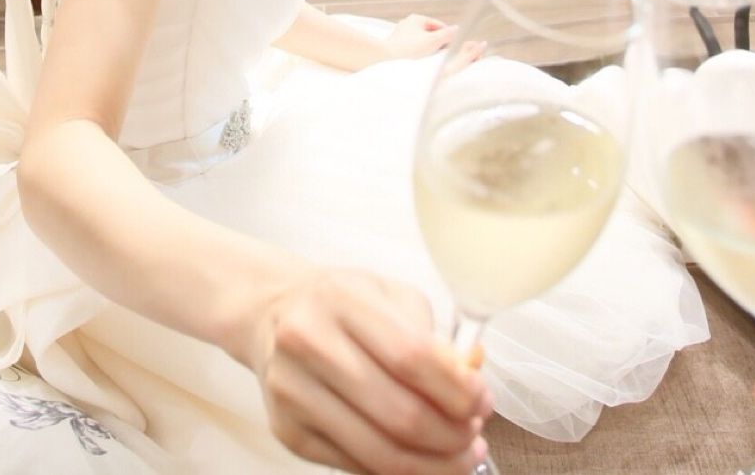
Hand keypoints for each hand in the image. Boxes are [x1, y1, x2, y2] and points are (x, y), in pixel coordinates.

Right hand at [252, 268, 491, 473]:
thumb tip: (472, 380)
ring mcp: (293, 394)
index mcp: (341, 300)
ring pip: (377, 452)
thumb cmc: (343, 303)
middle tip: (477, 436)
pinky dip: (398, 471)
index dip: (456, 388)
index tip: (483, 400)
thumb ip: (433, 336)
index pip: (411, 356)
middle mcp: (309, 345)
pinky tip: (422, 460)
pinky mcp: (287, 433)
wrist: (272, 315)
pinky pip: (354, 465)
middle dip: (451, 435)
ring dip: (431, 464)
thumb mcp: (391, 296)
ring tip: (461, 456)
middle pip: (397, 413)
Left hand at [384, 14, 455, 59]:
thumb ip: (447, 34)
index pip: (439, 25)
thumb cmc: (410, 49)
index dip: (447, 36)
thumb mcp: (433, 41)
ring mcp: (401, 32)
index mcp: (417, 18)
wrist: (387, 57)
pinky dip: (417, 50)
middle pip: (430, 32)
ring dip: (427, 47)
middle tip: (440, 53)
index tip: (451, 47)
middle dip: (436, 42)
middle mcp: (408, 22)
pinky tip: (418, 58)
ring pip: (421, 39)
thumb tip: (457, 29)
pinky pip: (412, 45)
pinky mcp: (396, 41)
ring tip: (429, 56)